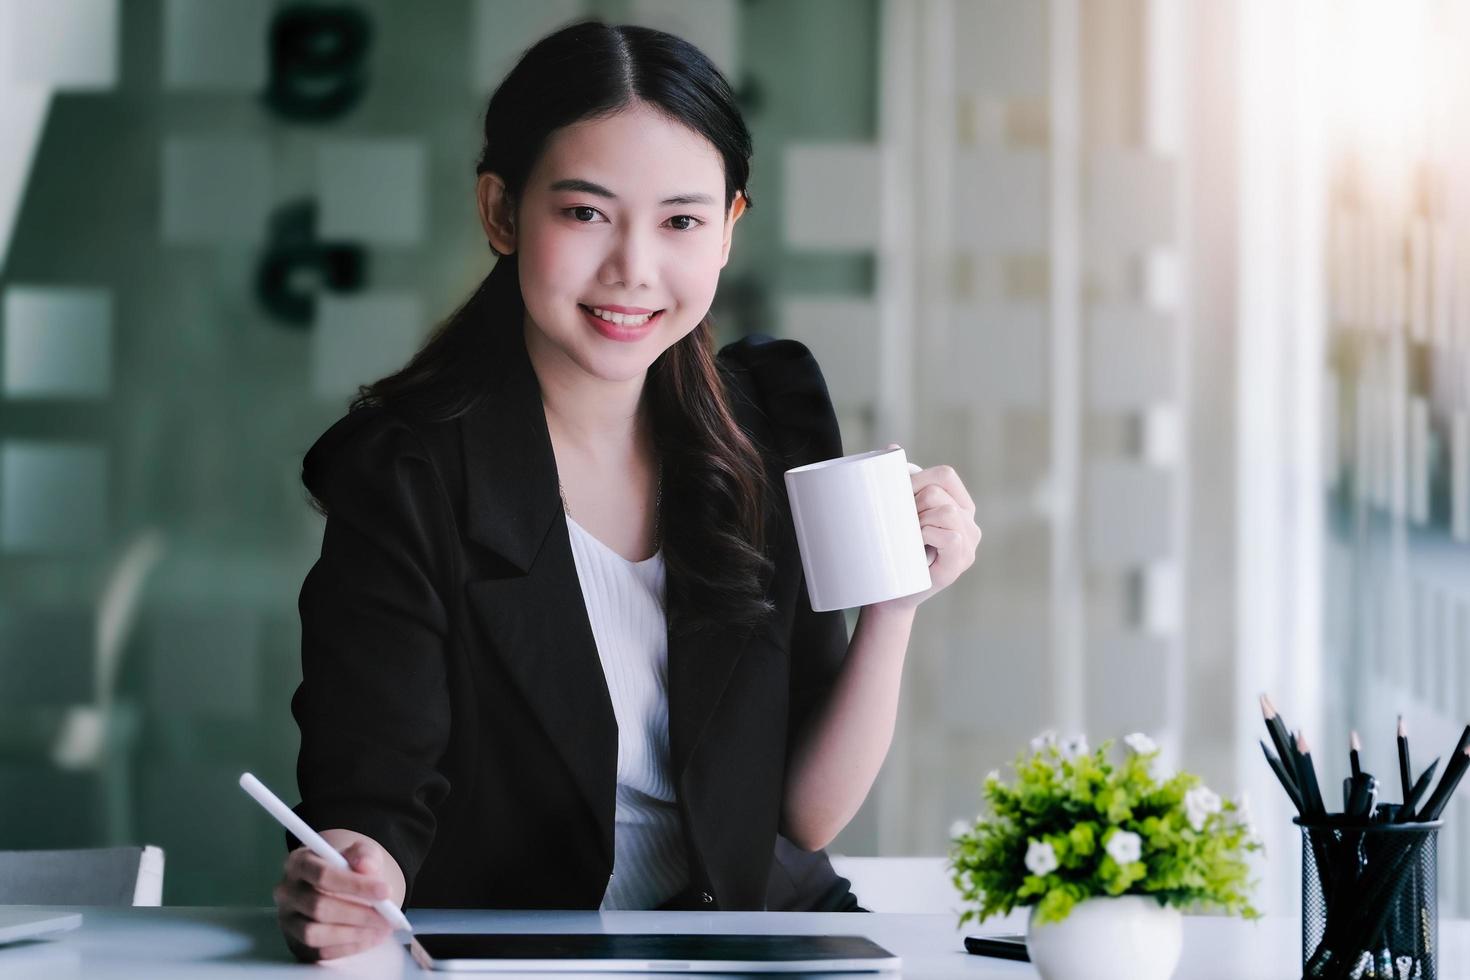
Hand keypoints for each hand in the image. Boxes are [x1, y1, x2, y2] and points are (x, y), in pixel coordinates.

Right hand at [274, 833, 396, 961]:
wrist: (341, 885)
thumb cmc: (348, 867)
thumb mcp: (360, 852)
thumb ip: (365, 855)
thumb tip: (366, 866)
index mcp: (299, 862)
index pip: (323, 875)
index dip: (355, 885)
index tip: (385, 891)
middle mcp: (287, 891)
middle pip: (318, 907)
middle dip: (357, 913)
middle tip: (387, 917)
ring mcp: (288, 920)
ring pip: (314, 933)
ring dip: (352, 934)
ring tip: (380, 929)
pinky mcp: (295, 943)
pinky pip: (319, 952)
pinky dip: (348, 948)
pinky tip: (370, 938)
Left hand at [868, 443, 980, 612]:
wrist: (890, 593)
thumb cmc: (895, 551)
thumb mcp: (898, 512)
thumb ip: (899, 481)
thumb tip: (891, 447)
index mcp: (958, 504)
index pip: (945, 474)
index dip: (918, 479)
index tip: (899, 498)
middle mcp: (969, 522)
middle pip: (939, 491)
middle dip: (912, 502)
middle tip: (901, 524)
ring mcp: (969, 543)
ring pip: (945, 511)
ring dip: (918, 522)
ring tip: (909, 537)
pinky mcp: (962, 562)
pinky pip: (951, 537)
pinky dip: (929, 537)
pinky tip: (918, 547)